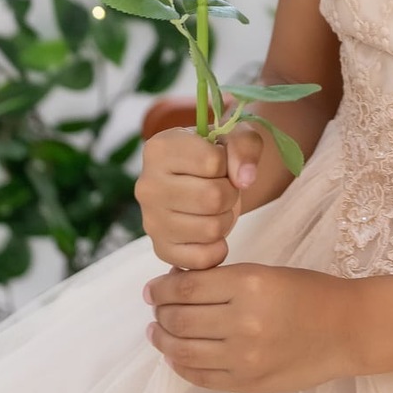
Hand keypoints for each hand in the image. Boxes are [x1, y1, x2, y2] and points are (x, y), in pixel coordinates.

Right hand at [134, 123, 263, 269]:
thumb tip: (245, 179)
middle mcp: (147, 186)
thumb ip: (244, 145)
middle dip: (230, 193)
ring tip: (217, 206)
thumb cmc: (217, 152)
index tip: (220, 163)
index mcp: (159, 149)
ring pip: (211, 229)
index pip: (213, 162)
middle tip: (224, 188)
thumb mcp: (235, 134)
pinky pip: (202, 259)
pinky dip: (218, 247)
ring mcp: (151, 221)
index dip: (228, 163)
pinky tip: (214, 231)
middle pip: (212, 197)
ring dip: (226, 218)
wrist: (202, 177)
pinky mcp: (161, 249)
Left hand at [144, 262, 359, 392]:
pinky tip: (176, 355)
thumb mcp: (267, 272)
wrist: (346, 329)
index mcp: (249, 283)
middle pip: (179, 319)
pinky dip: (181, 365)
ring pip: (183, 350)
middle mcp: (243, 321)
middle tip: (154, 308)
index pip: (186, 288)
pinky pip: (200, 377)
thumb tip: (176, 283)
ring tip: (157, 332)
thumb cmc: (308, 293)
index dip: (161, 288)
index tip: (151, 289)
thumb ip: (223, 280)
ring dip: (163, 340)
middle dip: (159, 313)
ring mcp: (244, 357)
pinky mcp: (248, 383)